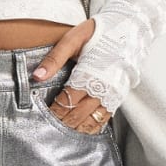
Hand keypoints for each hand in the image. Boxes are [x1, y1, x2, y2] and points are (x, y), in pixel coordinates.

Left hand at [31, 19, 112, 133]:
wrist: (129, 27)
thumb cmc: (98, 31)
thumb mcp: (73, 38)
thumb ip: (54, 58)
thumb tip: (37, 76)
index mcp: (88, 75)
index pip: (67, 102)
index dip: (54, 111)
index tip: (42, 117)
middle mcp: (102, 88)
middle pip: (78, 115)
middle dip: (62, 124)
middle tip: (48, 132)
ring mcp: (112, 94)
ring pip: (92, 121)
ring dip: (77, 129)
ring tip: (62, 138)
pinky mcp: (118, 96)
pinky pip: (105, 118)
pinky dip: (93, 127)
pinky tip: (83, 132)